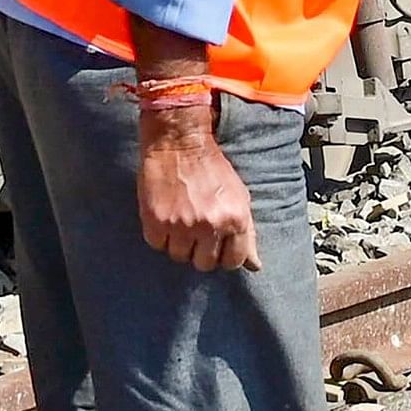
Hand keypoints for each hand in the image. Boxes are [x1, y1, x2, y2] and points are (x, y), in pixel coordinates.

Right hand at [135, 95, 262, 272]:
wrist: (178, 144)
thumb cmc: (212, 169)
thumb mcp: (239, 197)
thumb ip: (247, 233)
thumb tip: (255, 266)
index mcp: (235, 219)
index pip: (233, 262)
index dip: (225, 256)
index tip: (218, 245)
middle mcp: (210, 225)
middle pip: (205, 264)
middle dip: (201, 252)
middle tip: (197, 232)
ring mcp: (181, 225)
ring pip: (179, 257)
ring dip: (179, 244)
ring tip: (181, 220)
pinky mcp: (156, 222)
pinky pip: (157, 245)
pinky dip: (160, 235)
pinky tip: (166, 216)